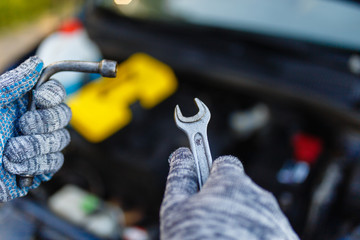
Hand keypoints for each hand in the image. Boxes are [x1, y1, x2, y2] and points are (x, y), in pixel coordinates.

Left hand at [0, 56, 70, 201]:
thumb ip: (13, 83)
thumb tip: (36, 63)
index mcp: (23, 104)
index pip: (55, 92)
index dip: (54, 94)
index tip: (40, 99)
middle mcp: (34, 122)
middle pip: (64, 115)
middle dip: (45, 122)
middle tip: (22, 126)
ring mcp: (39, 145)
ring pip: (61, 140)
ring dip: (37, 146)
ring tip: (11, 152)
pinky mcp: (39, 167)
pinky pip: (55, 162)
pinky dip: (37, 164)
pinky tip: (15, 166)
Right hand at [160, 148, 298, 239]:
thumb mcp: (176, 209)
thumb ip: (180, 176)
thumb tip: (181, 155)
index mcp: (232, 182)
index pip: (225, 163)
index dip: (211, 173)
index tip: (202, 184)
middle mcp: (258, 196)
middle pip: (239, 189)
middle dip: (224, 200)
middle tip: (206, 221)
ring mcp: (275, 220)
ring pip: (252, 211)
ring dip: (239, 220)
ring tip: (221, 239)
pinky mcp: (285, 238)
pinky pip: (266, 230)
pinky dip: (253, 236)